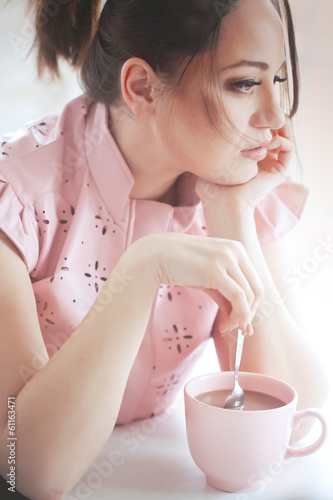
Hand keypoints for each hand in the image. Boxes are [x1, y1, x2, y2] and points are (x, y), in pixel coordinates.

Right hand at [137, 233, 263, 333]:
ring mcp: (226, 258)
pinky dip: (237, 316)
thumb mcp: (208, 278)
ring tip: (225, 329)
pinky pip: (238, 298)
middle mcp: (235, 250)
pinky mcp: (216, 270)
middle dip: (248, 314)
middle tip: (235, 330)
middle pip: (257, 290)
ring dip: (240, 318)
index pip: (255, 282)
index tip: (241, 322)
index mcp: (236, 249)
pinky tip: (224, 326)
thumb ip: (225, 293)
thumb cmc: (180, 266)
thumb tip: (239, 317)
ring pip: (248, 296)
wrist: (155, 256)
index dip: (251, 306)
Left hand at [196, 118, 294, 214]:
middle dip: (269, 119)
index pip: (258, 132)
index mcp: (247, 158)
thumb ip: (212, 147)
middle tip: (261, 113)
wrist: (223, 205)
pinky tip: (269, 141)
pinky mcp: (279, 172)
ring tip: (267, 124)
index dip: (255, 120)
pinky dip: (283, 140)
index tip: (245, 115)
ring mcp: (271, 165)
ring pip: (285, 137)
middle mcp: (262, 160)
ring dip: (280, 126)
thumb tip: (203, 130)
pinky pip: (290, 149)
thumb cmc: (212, 188)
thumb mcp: (210, 162)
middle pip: (273, 131)